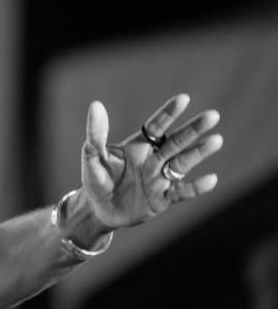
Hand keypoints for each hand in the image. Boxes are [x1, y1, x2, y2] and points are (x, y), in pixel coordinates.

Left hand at [80, 94, 222, 228]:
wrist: (98, 209)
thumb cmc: (97, 179)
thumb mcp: (92, 156)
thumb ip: (96, 133)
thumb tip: (96, 105)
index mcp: (139, 146)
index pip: (157, 126)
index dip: (169, 113)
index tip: (183, 98)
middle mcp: (154, 159)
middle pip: (176, 142)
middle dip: (193, 129)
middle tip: (213, 116)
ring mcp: (160, 179)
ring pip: (183, 163)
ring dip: (199, 152)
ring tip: (216, 140)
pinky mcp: (162, 199)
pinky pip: (181, 192)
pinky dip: (195, 187)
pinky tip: (211, 179)